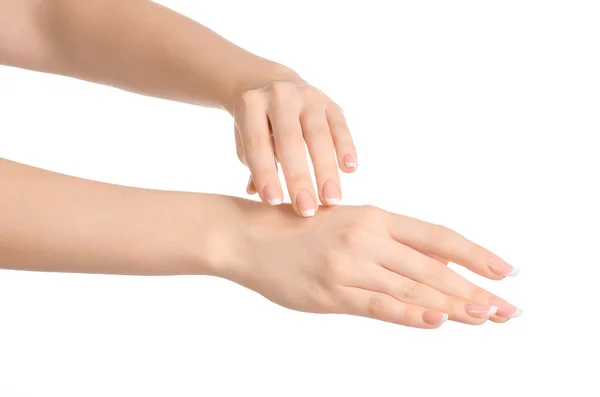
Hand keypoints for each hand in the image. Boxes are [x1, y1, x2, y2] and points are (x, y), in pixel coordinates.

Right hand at [224, 201, 521, 327]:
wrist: (249, 236)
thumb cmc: (301, 230)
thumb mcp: (349, 225)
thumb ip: (391, 244)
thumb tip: (437, 264)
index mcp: (375, 216)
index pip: (437, 236)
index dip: (475, 254)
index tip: (505, 271)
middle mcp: (367, 237)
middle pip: (433, 266)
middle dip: (475, 289)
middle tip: (508, 308)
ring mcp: (349, 265)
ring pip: (412, 287)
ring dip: (453, 305)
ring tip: (487, 317)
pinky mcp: (331, 291)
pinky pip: (379, 304)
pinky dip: (410, 312)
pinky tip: (437, 320)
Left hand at [232, 78, 356, 217]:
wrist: (270, 85)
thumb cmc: (257, 127)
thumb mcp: (246, 142)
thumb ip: (253, 167)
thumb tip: (257, 193)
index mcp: (250, 105)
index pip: (257, 142)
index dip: (265, 172)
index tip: (274, 202)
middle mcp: (279, 95)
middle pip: (290, 140)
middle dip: (298, 178)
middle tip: (306, 210)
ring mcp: (307, 96)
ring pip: (318, 135)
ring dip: (325, 170)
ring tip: (331, 199)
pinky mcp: (330, 102)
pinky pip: (340, 126)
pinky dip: (346, 147)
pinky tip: (349, 170)